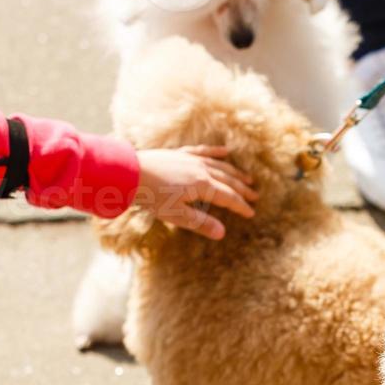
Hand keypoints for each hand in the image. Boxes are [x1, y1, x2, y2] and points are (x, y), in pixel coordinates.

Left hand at [135, 146, 257, 239]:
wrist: (129, 172)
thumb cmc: (151, 196)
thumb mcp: (176, 215)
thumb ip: (201, 224)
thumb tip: (223, 233)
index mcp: (202, 186)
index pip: (228, 197)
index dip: (241, 206)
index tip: (251, 213)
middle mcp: (201, 170)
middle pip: (228, 180)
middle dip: (242, 189)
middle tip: (255, 195)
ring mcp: (191, 159)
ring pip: (220, 165)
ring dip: (234, 172)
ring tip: (246, 178)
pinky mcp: (180, 153)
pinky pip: (203, 151)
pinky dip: (215, 152)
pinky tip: (225, 152)